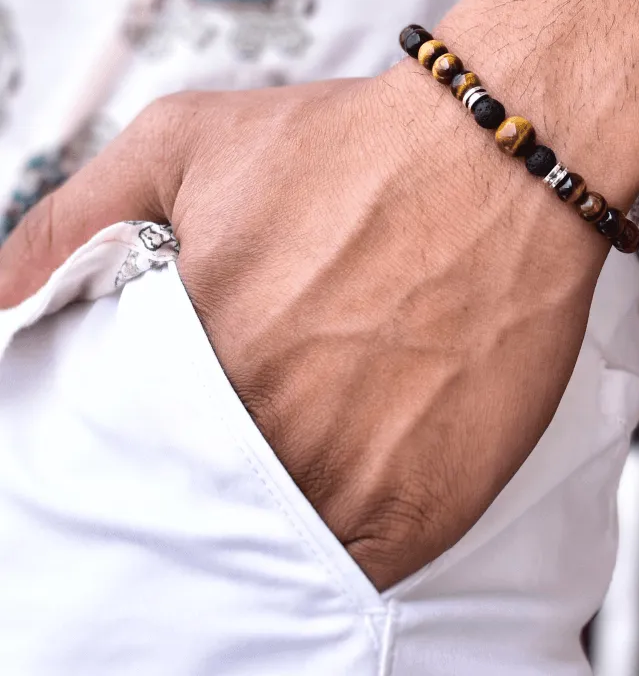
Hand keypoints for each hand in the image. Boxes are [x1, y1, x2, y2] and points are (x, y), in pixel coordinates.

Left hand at [0, 65, 611, 588]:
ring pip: (282, 540)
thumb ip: (72, 220)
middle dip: (224, 463)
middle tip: (272, 406)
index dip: (153, 438)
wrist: (499, 160)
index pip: (126, 454)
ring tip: (326, 424)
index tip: (183, 421)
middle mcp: (268, 428)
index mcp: (195, 356)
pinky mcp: (431, 502)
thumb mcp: (187, 142)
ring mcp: (352, 477)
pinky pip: (362, 562)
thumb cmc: (359, 147)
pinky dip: (350, 532)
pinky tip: (367, 460)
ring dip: (290, 499)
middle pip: (206, 500)